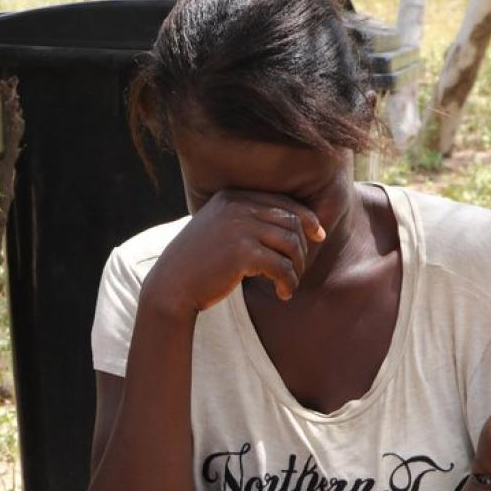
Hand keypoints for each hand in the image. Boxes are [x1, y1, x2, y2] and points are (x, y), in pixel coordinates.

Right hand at [147, 191, 323, 314]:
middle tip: (297, 271)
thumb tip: (291, 224)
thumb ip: (244, 220)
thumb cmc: (197, 263)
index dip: (307, 217)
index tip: (318, 234)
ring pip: (291, 244)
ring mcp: (239, 228)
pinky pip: (282, 267)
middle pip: (291, 222)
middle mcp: (237, 206)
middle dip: (301, 249)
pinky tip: (282, 294)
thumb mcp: (218, 230)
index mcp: (232, 197)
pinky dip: (288, 283)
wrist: (171, 286)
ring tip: (288, 284)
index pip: (282, 201)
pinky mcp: (242, 253)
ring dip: (296, 268)